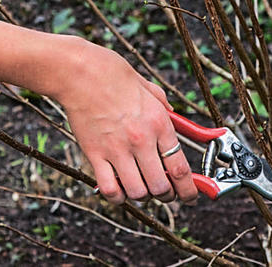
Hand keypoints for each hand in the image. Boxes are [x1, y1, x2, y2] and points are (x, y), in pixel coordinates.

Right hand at [54, 38, 197, 204]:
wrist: (82, 73)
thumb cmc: (114, 76)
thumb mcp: (149, 88)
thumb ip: (163, 106)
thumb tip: (172, 116)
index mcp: (159, 123)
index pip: (180, 168)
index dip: (189, 189)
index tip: (190, 195)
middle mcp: (141, 139)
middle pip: (161, 186)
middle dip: (167, 195)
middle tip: (166, 193)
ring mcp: (117, 149)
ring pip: (137, 192)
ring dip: (143, 196)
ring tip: (143, 190)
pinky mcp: (94, 154)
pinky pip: (109, 188)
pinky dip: (117, 197)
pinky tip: (120, 192)